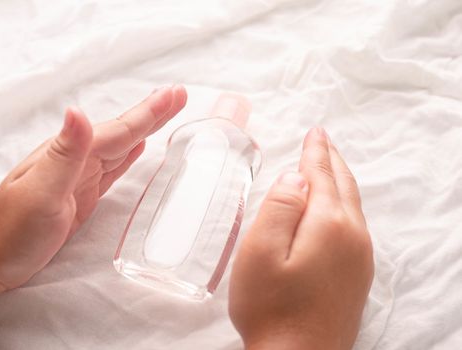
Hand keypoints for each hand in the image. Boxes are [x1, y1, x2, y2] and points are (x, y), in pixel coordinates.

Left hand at [0, 85, 186, 293]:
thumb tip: (79, 111)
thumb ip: (64, 155)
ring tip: (164, 114)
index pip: (118, 130)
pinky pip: (112, 170)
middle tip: (179, 95)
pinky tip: (136, 149)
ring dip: (144, 130)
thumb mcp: (39, 192)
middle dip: (152, 114)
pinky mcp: (81, 197)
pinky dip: (128, 156)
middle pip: (123, 133)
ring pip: (120, 148)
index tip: (176, 93)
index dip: (149, 113)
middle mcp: (76, 160)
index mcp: (70, 155)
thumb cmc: (11, 229)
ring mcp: (78, 178)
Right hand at [229, 128, 373, 349]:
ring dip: (339, 181)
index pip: (321, 176)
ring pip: (353, 205)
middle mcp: (353, 236)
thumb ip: (278, 207)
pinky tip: (334, 208)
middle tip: (321, 139)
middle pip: (343, 186)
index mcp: (329, 224)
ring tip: (328, 165)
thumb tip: (295, 177)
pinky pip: (355, 225)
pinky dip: (344, 204)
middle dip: (331, 160)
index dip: (315, 152)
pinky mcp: (358, 276)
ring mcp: (360, 258)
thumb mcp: (259, 252)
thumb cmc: (270, 307)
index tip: (315, 131)